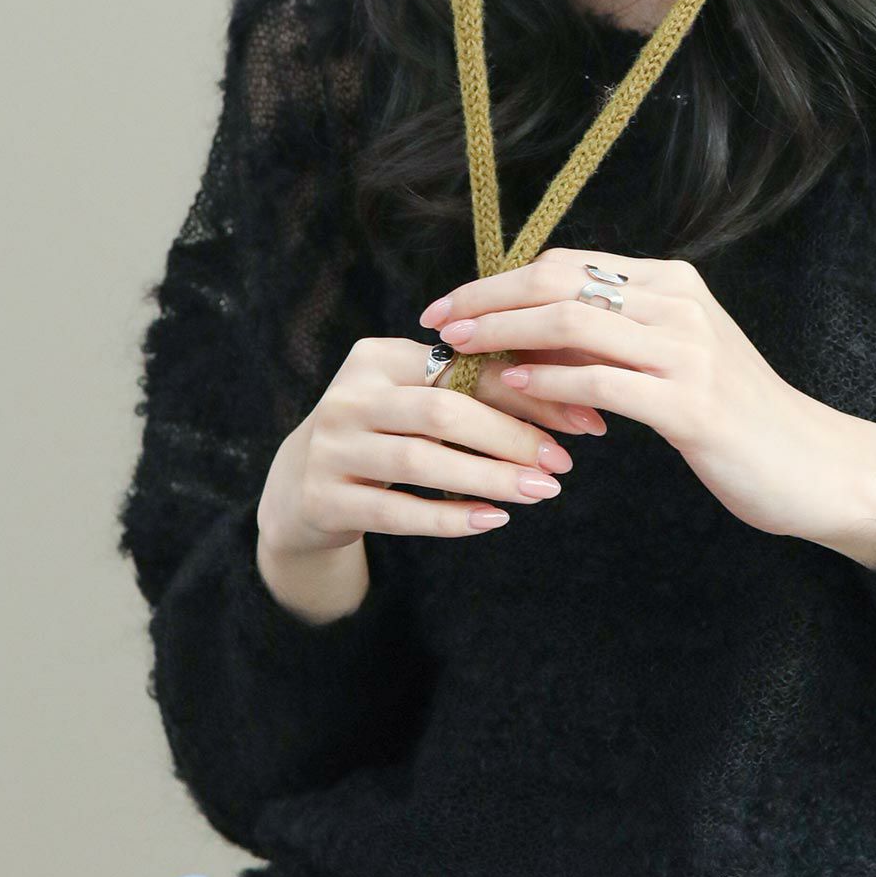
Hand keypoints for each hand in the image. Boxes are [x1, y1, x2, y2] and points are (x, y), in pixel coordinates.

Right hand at [255, 335, 583, 562]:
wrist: (297, 488)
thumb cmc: (383, 434)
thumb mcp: (414, 399)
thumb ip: (473, 388)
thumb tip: (570, 391)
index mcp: (377, 356)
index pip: (461, 366)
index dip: (523, 390)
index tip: (578, 417)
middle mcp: (348, 395)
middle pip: (442, 410)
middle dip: (510, 436)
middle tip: (562, 463)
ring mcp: (330, 448)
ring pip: (420, 461)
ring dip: (488, 477)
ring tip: (540, 492)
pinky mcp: (322, 499)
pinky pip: (395, 511)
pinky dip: (448, 517)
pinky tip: (493, 520)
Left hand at [419, 245, 875, 548]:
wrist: (814, 465)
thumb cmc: (736, 416)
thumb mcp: (673, 361)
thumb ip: (613, 339)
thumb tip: (526, 333)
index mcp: (674, 283)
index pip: (570, 264)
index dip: (502, 280)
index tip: (452, 304)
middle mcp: (679, 304)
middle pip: (563, 281)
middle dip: (490, 299)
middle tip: (437, 321)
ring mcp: (688, 352)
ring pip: (575, 322)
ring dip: (506, 334)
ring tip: (459, 350)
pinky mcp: (692, 405)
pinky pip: (605, 381)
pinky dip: (552, 381)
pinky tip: (516, 388)